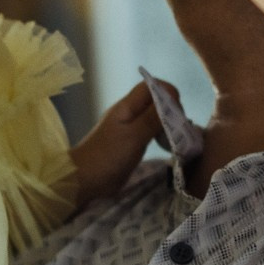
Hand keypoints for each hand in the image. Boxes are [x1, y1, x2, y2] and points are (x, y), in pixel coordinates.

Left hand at [69, 79, 168, 211]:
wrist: (84, 179)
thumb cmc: (107, 156)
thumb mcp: (134, 136)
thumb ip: (153, 117)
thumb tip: (171, 100)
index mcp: (127, 106)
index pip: (152, 86)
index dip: (168, 94)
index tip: (177, 113)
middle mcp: (129, 113)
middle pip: (155, 100)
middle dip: (171, 110)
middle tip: (179, 129)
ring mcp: (130, 127)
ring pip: (155, 116)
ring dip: (168, 123)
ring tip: (175, 138)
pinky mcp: (131, 142)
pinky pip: (151, 130)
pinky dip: (161, 134)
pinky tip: (166, 145)